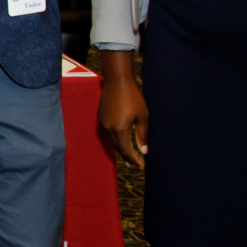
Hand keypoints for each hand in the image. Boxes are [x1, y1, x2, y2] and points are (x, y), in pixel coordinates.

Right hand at [96, 49, 147, 168]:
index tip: (143, 166)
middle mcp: (108, 128)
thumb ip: (143, 134)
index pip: (127, 151)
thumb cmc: (133, 96)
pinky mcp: (101, 117)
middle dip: (128, 157)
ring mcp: (103, 123)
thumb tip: (144, 150)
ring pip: (112, 142)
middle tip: (137, 164)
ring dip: (121, 149)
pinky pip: (108, 133)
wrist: (117, 80)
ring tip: (129, 156)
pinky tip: (121, 141)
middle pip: (118, 148)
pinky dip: (116, 140)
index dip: (135, 160)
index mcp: (119, 129)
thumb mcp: (143, 116)